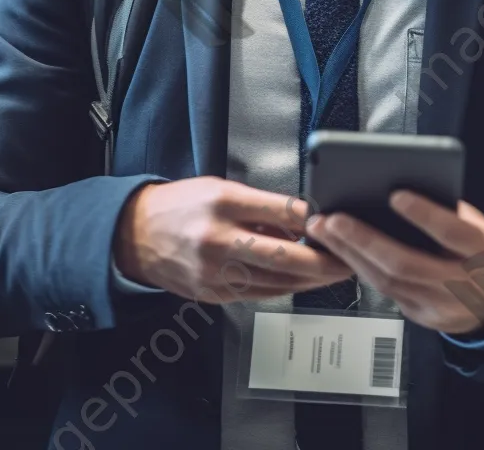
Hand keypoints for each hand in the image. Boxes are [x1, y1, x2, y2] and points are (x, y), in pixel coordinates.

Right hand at [113, 176, 353, 302]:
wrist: (134, 235)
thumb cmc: (181, 206)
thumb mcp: (220, 188)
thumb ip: (261, 205)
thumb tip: (303, 218)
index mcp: (223, 203)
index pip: (282, 211)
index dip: (315, 220)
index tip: (335, 221)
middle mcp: (219, 239)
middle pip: (285, 255)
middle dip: (323, 261)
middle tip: (348, 259)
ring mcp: (215, 272)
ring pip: (277, 281)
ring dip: (311, 279)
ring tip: (335, 272)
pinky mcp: (213, 294)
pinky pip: (260, 293)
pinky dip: (285, 287)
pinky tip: (302, 281)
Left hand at [305, 190, 483, 334]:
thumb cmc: (478, 247)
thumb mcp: (476, 223)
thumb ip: (446, 208)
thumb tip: (398, 183)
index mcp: (482, 250)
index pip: (452, 232)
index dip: (424, 214)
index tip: (395, 194)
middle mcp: (462, 282)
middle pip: (407, 263)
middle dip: (364, 240)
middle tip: (333, 218)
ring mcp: (440, 306)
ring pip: (389, 282)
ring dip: (350, 254)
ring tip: (324, 230)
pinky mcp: (421, 316)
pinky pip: (385, 292)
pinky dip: (360, 268)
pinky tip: (339, 250)